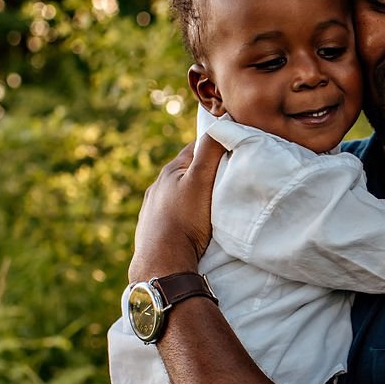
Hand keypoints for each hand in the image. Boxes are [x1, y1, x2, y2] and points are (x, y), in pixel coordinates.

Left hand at [129, 133, 226, 280]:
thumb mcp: (202, 180)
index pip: (196, 146)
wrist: (163, 262)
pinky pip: (171, 212)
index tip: (233, 146)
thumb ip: (211, 151)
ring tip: (210, 201)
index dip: (216, 144)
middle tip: (227, 175)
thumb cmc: (186, 220)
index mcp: (171, 170)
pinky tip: (191, 221)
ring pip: (178, 192)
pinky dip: (183, 211)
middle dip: (205, 170)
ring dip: (192, 192)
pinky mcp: (151, 227)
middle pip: (187, 170)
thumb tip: (221, 122)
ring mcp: (153, 207)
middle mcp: (158, 185)